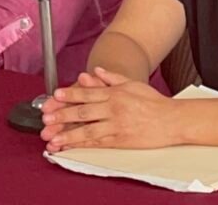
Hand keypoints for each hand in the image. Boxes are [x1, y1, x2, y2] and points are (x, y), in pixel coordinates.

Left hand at [40, 66, 178, 152]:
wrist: (172, 120)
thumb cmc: (153, 102)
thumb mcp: (132, 84)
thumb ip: (112, 77)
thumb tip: (96, 70)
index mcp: (115, 93)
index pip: (87, 93)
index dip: (70, 94)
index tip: (55, 95)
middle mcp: (114, 108)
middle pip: (83, 111)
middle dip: (62, 115)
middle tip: (45, 118)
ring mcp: (116, 125)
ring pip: (87, 130)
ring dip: (67, 134)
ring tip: (52, 138)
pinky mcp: (120, 140)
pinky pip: (98, 143)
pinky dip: (82, 145)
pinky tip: (71, 147)